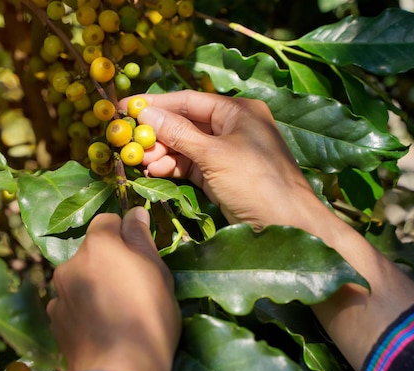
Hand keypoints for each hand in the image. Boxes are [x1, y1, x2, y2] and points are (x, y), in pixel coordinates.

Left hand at [47, 207, 180, 370]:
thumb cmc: (148, 316)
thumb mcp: (157, 273)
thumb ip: (141, 239)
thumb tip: (135, 212)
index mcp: (98, 246)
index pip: (107, 221)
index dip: (124, 234)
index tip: (138, 254)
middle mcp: (70, 262)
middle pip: (91, 251)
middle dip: (107, 261)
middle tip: (130, 286)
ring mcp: (58, 292)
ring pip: (79, 277)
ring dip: (92, 283)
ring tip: (114, 310)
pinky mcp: (54, 319)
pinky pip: (69, 302)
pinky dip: (81, 307)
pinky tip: (98, 326)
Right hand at [120, 91, 413, 370]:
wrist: (287, 225)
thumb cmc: (256, 183)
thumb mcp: (214, 155)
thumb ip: (178, 133)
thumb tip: (146, 114)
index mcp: (238, 111)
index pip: (189, 100)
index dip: (156, 104)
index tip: (126, 107)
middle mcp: (232, 127)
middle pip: (186, 123)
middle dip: (158, 133)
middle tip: (129, 141)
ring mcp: (227, 152)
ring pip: (186, 146)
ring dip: (163, 152)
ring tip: (140, 161)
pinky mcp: (221, 174)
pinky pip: (191, 165)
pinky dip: (173, 167)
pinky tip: (155, 171)